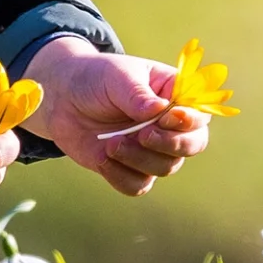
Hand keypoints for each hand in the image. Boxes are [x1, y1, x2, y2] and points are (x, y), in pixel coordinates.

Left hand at [23, 38, 212, 197]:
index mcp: (174, 96)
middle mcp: (169, 126)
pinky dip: (120, 176)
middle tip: (143, 135)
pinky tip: (102, 158)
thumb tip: (160, 110)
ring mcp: (151, 149)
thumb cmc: (96, 78)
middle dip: (171, 144)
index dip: (189, 121)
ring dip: (139, 159)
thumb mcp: (117, 76)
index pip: (199, 113)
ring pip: (165, 167)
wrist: (62, 98)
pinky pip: (138, 185)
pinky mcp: (130, 168)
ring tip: (111, 142)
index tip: (166, 117)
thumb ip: (138, 94)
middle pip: (193, 145)